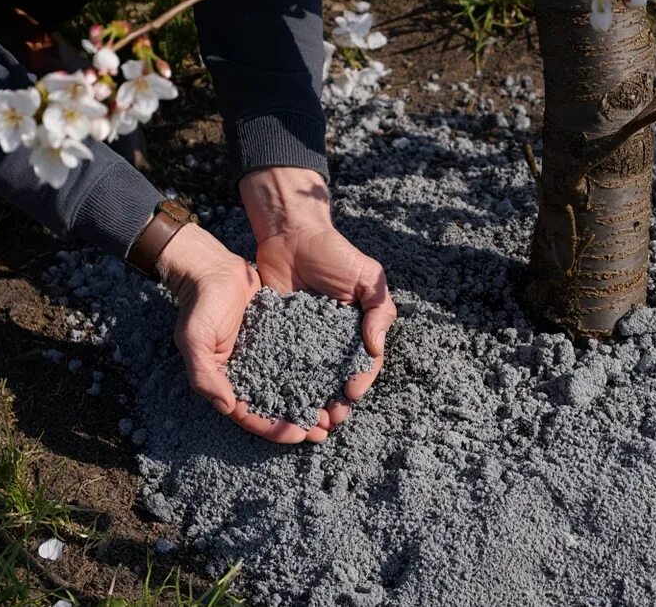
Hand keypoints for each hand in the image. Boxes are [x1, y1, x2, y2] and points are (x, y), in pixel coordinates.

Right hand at [157, 223, 321, 443]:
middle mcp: (248, 373)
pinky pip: (299, 361)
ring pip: (291, 388)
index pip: (250, 415)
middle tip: (324, 431)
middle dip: (298, 422)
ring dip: (311, 402)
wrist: (214, 269)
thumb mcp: (195, 339)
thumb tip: (226, 407)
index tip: (298, 434)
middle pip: (275, 408)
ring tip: (334, 412)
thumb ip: (205, 374)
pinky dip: (315, 373)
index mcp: (226, 381)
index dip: (273, 428)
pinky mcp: (279, 339)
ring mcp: (265, 357)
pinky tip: (334, 379)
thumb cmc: (200, 304)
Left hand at [240, 167, 396, 430]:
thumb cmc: (335, 253)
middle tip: (329, 419)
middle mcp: (332, 340)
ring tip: (306, 420)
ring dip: (310, 401)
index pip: (363, 363)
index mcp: (358, 329)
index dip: (360, 380)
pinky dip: (281, 385)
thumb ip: (379, 310)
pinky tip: (278, 401)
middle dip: (335, 402)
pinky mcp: (277, 337)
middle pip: (336, 379)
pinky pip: (280, 365)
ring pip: (309, 379)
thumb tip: (375, 347)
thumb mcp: (368, 277)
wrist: (290, 235)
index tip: (351, 393)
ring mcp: (304, 341)